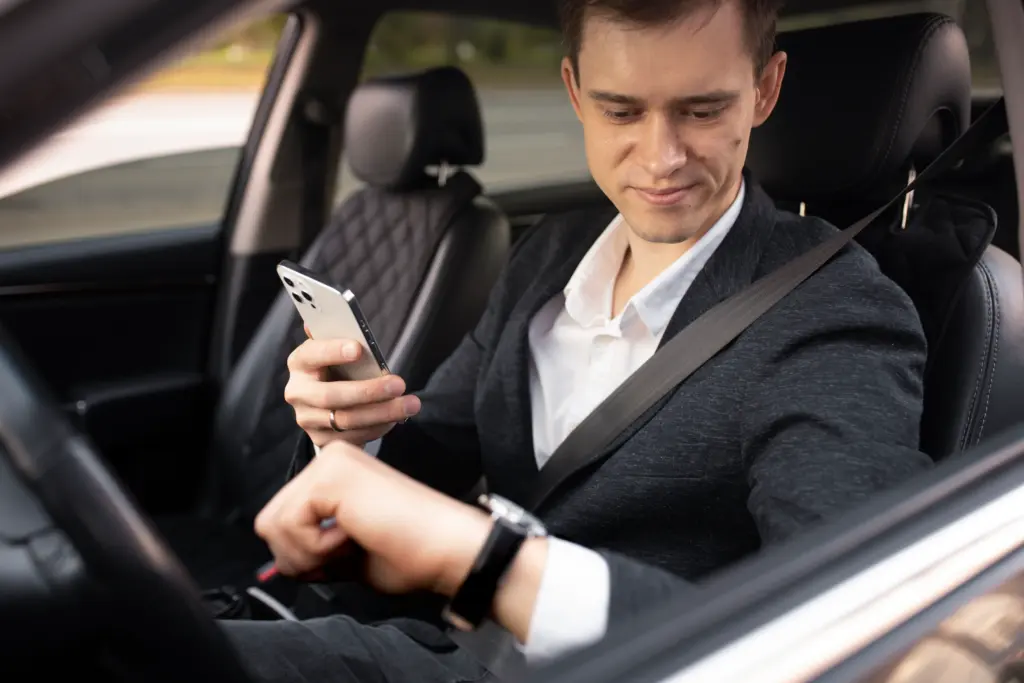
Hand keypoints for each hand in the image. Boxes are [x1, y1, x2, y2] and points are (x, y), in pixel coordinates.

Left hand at [253, 441, 546, 640]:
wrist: (448, 549)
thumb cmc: (411, 554)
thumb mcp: (345, 555)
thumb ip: (311, 550)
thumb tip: (276, 565)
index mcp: (334, 473)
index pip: (281, 519)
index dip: (304, 556)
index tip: (347, 555)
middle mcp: (329, 459)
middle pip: (268, 522)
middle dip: (300, 556)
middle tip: (347, 552)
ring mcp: (329, 464)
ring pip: (272, 525)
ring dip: (310, 554)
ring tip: (353, 543)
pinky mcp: (331, 477)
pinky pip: (289, 525)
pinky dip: (317, 548)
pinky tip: (354, 536)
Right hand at [284, 326, 420, 447]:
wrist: (325, 403)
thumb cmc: (337, 367)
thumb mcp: (335, 350)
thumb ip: (339, 336)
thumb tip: (340, 314)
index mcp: (300, 363)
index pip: (312, 354)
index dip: (333, 351)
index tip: (358, 348)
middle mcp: (298, 393)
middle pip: (332, 395)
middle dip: (369, 391)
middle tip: (399, 384)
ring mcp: (308, 420)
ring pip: (347, 420)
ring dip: (383, 413)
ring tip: (410, 404)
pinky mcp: (322, 440)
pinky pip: (353, 437)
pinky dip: (378, 427)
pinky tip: (397, 417)